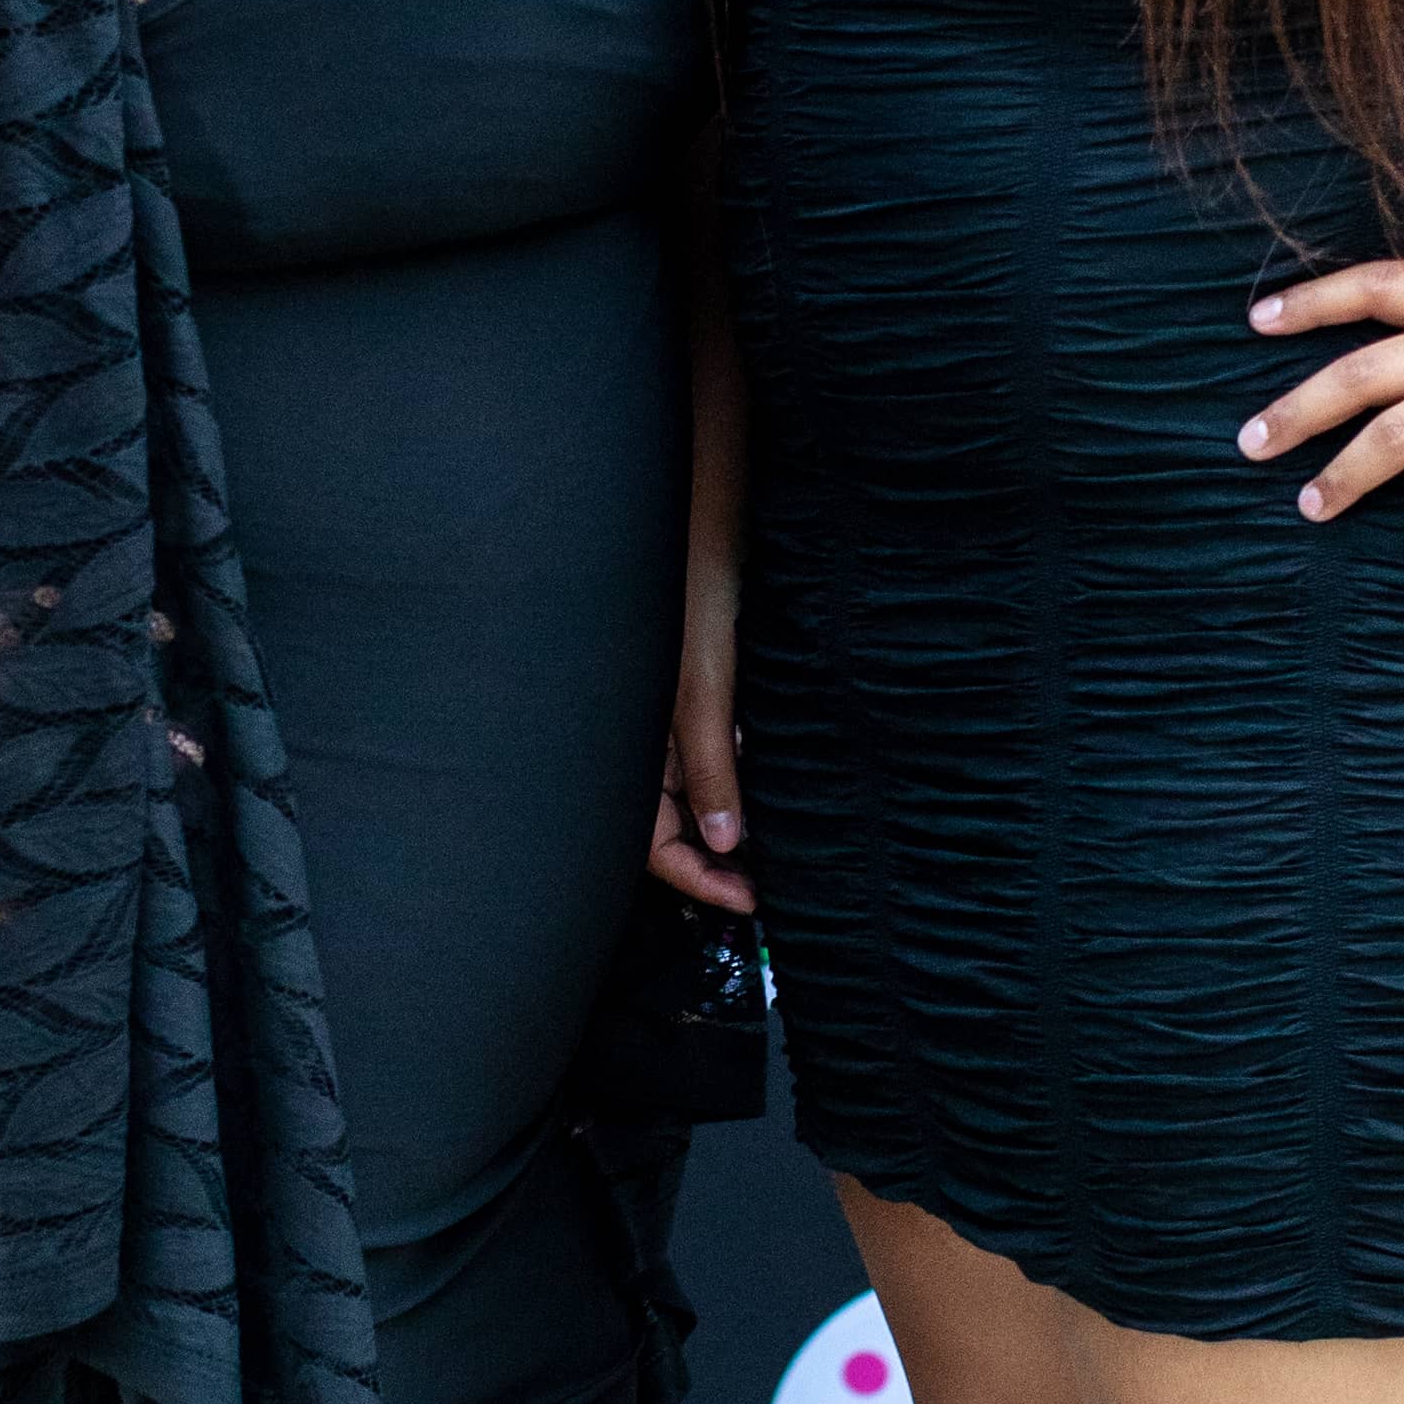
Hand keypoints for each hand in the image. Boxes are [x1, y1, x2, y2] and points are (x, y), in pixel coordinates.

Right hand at [647, 570, 753, 913]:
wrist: (708, 503)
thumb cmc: (693, 583)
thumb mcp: (705, 683)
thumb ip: (710, 762)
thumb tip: (724, 842)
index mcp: (625, 738)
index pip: (649, 841)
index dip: (697, 878)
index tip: (750, 901)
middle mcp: (641, 733)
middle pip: (668, 824)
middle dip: (714, 860)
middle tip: (767, 884)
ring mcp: (668, 710)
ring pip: (696, 788)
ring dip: (733, 815)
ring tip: (778, 838)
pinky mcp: (696, 684)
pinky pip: (713, 747)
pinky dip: (742, 770)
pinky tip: (774, 773)